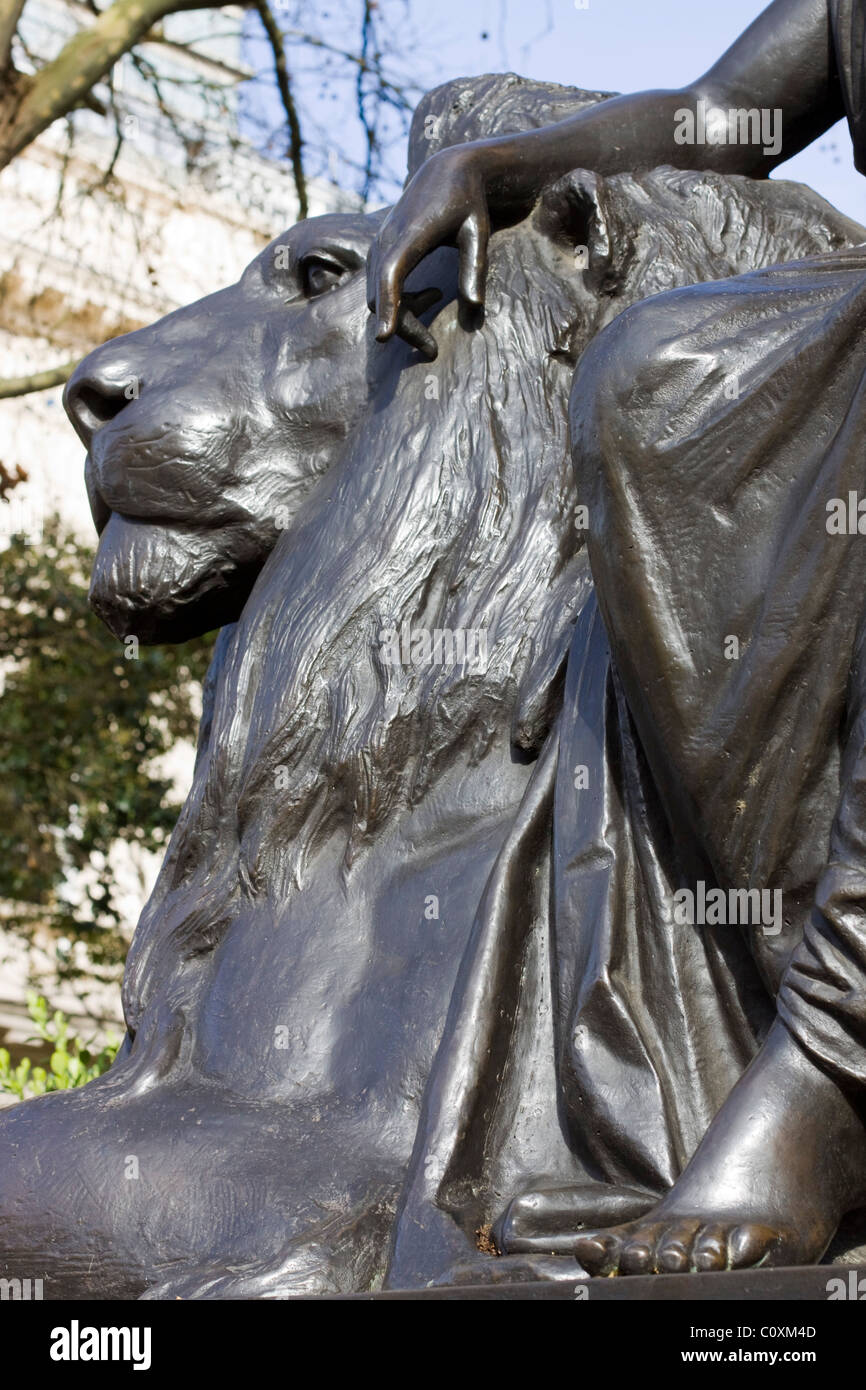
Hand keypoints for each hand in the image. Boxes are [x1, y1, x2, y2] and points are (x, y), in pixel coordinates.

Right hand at [367, 144, 490, 359]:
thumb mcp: (478, 232)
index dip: (387, 306)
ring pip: (377, 294)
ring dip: (403, 314)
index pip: (391, 275)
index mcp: (411, 234)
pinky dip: (399, 301)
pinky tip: (431, 294)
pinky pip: (381, 285)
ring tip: (439, 306)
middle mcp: (387, 238)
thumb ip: (475, 268)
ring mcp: (380, 243)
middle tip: (432, 351)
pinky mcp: (380, 248)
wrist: (448, 169)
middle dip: (403, 327)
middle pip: (381, 295)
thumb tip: (475, 307)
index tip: (384, 337)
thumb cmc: (469, 201)